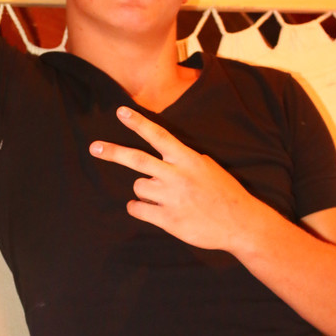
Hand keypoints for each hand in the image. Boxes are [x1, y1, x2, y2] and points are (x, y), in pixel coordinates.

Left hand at [90, 106, 257, 250]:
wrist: (241, 223)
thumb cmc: (225, 193)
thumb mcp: (207, 167)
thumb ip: (183, 160)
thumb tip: (162, 157)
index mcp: (188, 159)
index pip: (159, 135)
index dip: (138, 123)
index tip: (120, 111)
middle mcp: (177, 176)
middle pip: (137, 160)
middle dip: (113, 152)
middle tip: (94, 147)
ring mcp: (172, 199)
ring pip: (138, 187)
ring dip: (143, 190)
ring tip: (160, 196)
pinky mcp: (168, 220)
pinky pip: (138, 209)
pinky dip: (138, 207)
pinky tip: (149, 209)